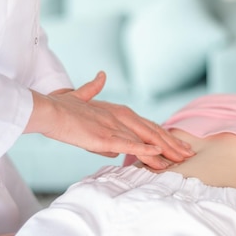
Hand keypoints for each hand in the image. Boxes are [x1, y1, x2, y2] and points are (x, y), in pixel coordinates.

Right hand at [25, 72, 193, 168]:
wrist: (47, 110)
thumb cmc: (60, 106)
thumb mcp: (79, 95)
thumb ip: (93, 88)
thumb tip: (101, 76)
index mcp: (115, 110)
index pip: (145, 124)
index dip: (162, 133)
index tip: (176, 142)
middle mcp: (119, 116)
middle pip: (151, 131)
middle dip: (171, 143)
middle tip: (188, 154)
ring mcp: (113, 126)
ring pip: (145, 140)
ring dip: (164, 150)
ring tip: (181, 159)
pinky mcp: (104, 137)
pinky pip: (129, 144)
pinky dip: (145, 150)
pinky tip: (158, 154)